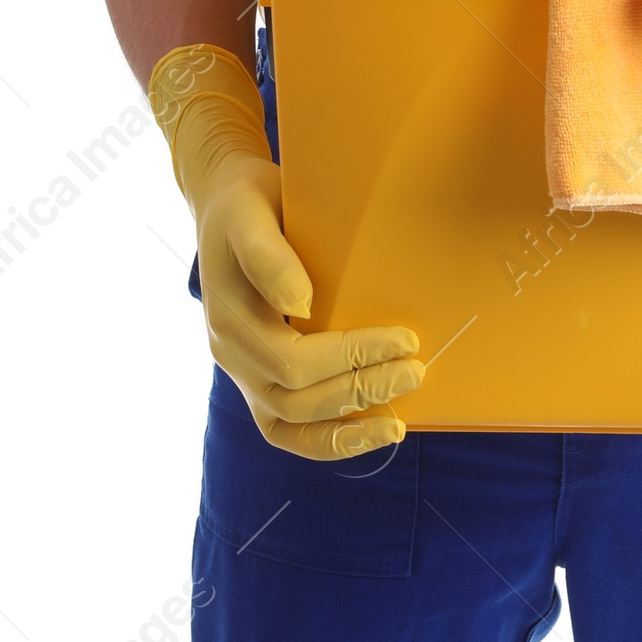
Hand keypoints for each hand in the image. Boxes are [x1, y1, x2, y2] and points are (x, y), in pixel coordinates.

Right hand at [151, 44, 423, 458]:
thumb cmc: (248, 202)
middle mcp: (231, 353)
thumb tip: (301, 305)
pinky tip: (370, 432)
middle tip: (416, 369)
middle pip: (296, 397)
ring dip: (348, 427)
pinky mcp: (256, 379)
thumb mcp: (252, 212)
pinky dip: (327, 440)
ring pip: (290, 425)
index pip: (294, 360)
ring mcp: (241, 371)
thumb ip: (269, 256)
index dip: (353, 356)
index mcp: (229, 315)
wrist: (225, 205)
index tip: (404, 338)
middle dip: (362, 388)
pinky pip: (286, 428)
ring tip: (398, 423)